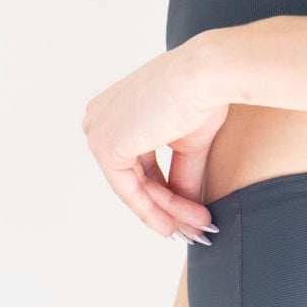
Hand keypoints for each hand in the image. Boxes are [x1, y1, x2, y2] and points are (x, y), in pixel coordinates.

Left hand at [81, 32, 230, 236]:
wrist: (207, 76)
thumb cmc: (202, 96)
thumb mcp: (187, 145)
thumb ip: (179, 176)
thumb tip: (185, 207)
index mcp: (114, 112)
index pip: (135, 164)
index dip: (160, 193)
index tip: (181, 215)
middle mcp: (100, 118)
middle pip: (133, 178)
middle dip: (165, 207)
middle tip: (191, 229)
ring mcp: (99, 130)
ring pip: (133, 187)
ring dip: (167, 210)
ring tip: (195, 227)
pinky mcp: (106, 145)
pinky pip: (129, 189)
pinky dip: (152, 209)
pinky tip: (172, 224)